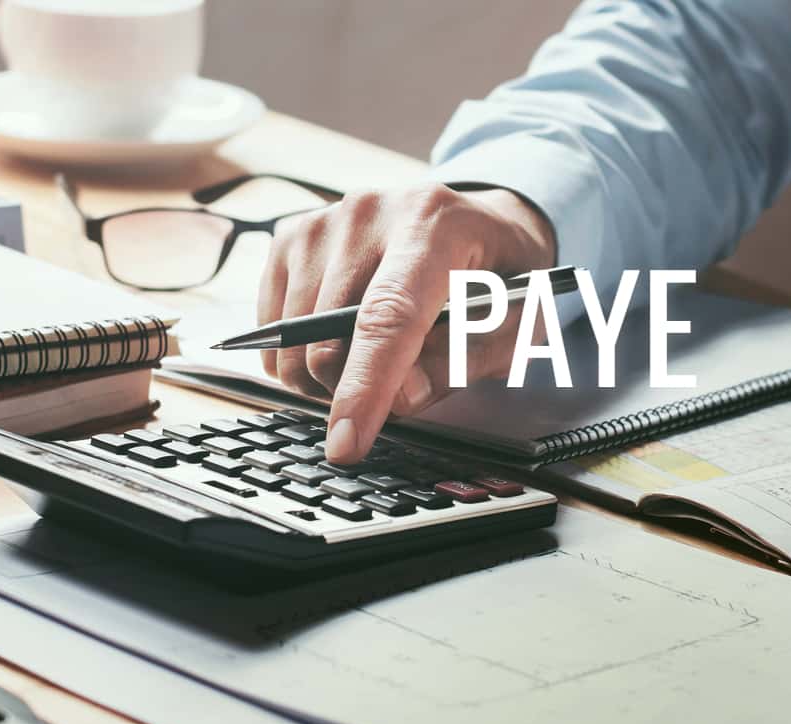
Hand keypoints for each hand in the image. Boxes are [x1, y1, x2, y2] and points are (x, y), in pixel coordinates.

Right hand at [259, 184, 555, 462]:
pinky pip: (274, 324)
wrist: (482, 223)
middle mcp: (370, 212)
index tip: (348, 443)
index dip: (365, 386)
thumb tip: (399, 399)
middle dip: (354, 390)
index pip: (389, 316)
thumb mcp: (516, 323)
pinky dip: (302, 353)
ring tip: (377, 361)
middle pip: (330, 336)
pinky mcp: (293, 236)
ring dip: (327, 375)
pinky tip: (344, 341)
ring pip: (294, 339)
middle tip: (398, 391)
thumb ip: (464, 362)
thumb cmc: (502, 276)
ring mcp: (324, 221)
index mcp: (436, 224)